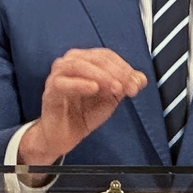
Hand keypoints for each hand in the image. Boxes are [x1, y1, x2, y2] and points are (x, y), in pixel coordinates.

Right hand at [18, 48, 146, 163]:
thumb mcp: (111, 98)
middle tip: (128, 88)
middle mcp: (69, 62)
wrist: (64, 136)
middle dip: (116, 72)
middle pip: (95, 58)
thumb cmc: (84, 112)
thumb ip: (125, 86)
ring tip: (116, 88)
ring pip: (78, 66)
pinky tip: (94, 88)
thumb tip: (141, 79)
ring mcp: (58, 75)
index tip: (137, 85)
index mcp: (85, 60)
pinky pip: (63, 83)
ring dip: (101, 76)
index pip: (107, 56)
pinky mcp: (50, 91)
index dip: (124, 67)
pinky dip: (79, 84)